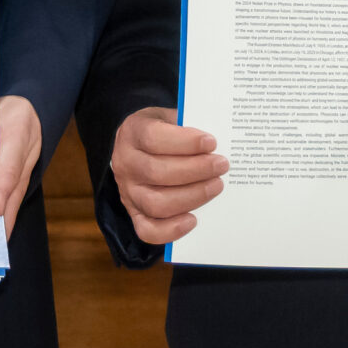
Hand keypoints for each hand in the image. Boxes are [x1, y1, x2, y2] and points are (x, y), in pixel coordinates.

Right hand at [111, 106, 226, 246]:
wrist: (137, 146)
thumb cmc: (162, 131)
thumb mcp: (170, 116)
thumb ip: (188, 124)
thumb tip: (217, 142)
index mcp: (133, 132)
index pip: (154, 138)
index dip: (185, 142)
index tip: (211, 142)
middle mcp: (126, 164)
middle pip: (157, 172)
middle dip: (195, 170)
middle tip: (221, 165)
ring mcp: (128, 192)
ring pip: (155, 203)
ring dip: (191, 197)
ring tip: (216, 186)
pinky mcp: (134, 213)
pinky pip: (147, 230)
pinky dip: (170, 231)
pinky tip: (193, 220)